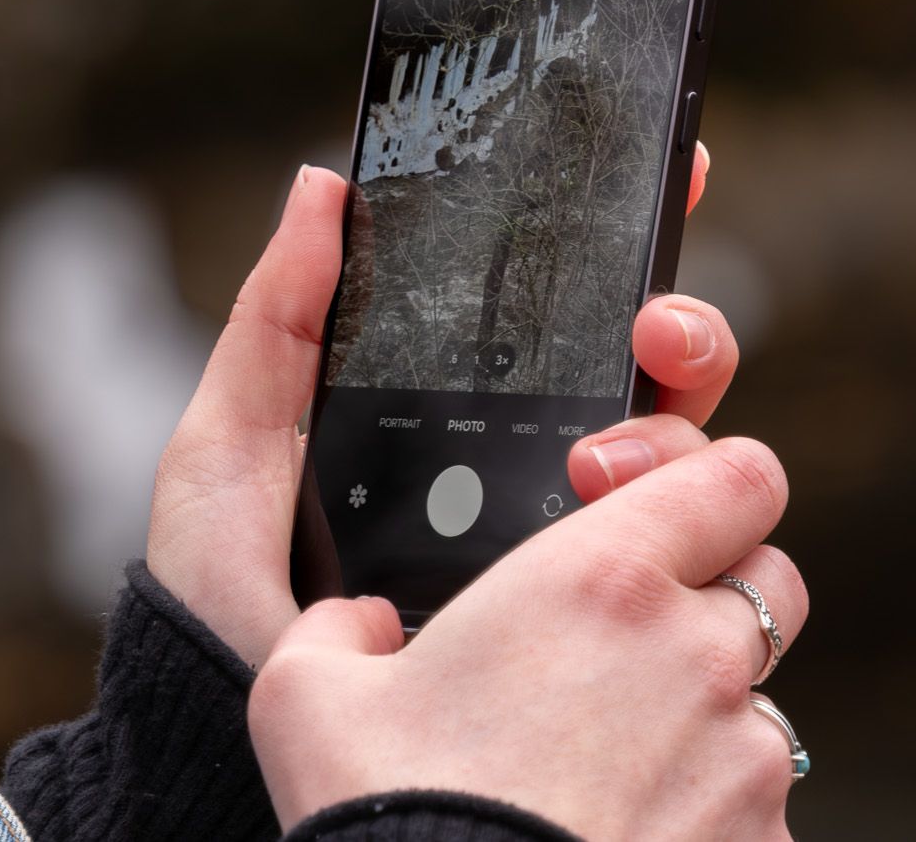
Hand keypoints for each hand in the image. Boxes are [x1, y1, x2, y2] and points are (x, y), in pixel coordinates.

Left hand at [147, 145, 737, 668]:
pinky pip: (691, 571)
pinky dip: (693, 533)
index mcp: (457, 421)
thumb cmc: (222, 605)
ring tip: (606, 453)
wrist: (238, 739)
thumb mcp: (229, 448)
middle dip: (680, 329)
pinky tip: (633, 523)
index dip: (622, 242)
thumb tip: (322, 184)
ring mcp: (571, 560)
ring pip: (690, 465)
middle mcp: (533, 482)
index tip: (665, 176)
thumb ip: (279, 320)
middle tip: (648, 328)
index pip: (560, 318)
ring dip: (679, 426)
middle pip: (654, 379)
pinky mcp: (594, 640)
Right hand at [248, 429, 805, 838]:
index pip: (735, 473)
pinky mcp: (761, 841)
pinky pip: (751, 801)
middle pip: (764, 575)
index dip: (702, 479)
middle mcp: (693, 654)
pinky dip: (703, 806)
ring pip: (758, 697)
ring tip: (603, 763)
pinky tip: (619, 830)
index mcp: (601, 579)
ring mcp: (741, 757)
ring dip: (700, 713)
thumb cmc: (397, 824)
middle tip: (623, 637)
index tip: (647, 503)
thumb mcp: (308, 695)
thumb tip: (357, 627)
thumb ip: (337, 627)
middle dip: (707, 592)